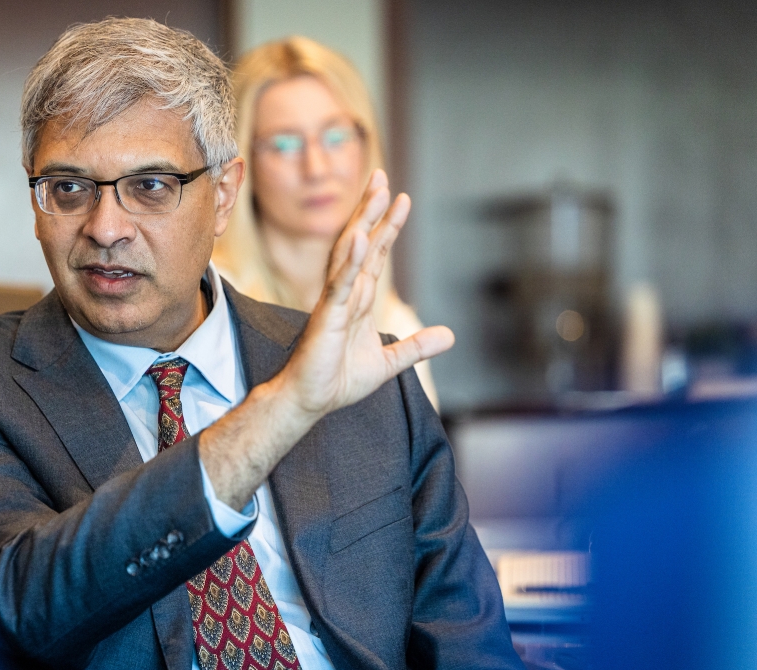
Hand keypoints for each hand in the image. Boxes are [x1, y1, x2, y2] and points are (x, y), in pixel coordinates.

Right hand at [270, 169, 454, 419]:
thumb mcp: (388, 363)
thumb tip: (450, 335)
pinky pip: (340, 284)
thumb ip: (417, 347)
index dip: (388, 226)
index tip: (401, 198)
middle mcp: (346, 293)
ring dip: (363, 222)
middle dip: (372, 209)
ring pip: (350, 254)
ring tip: (376, 194)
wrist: (311, 400)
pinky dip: (351, 261)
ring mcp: (335, 302)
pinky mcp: (327, 317)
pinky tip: (360, 238)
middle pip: (361, 242)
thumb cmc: (338, 380)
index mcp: (359, 300)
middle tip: (381, 176)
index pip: (376, 255)